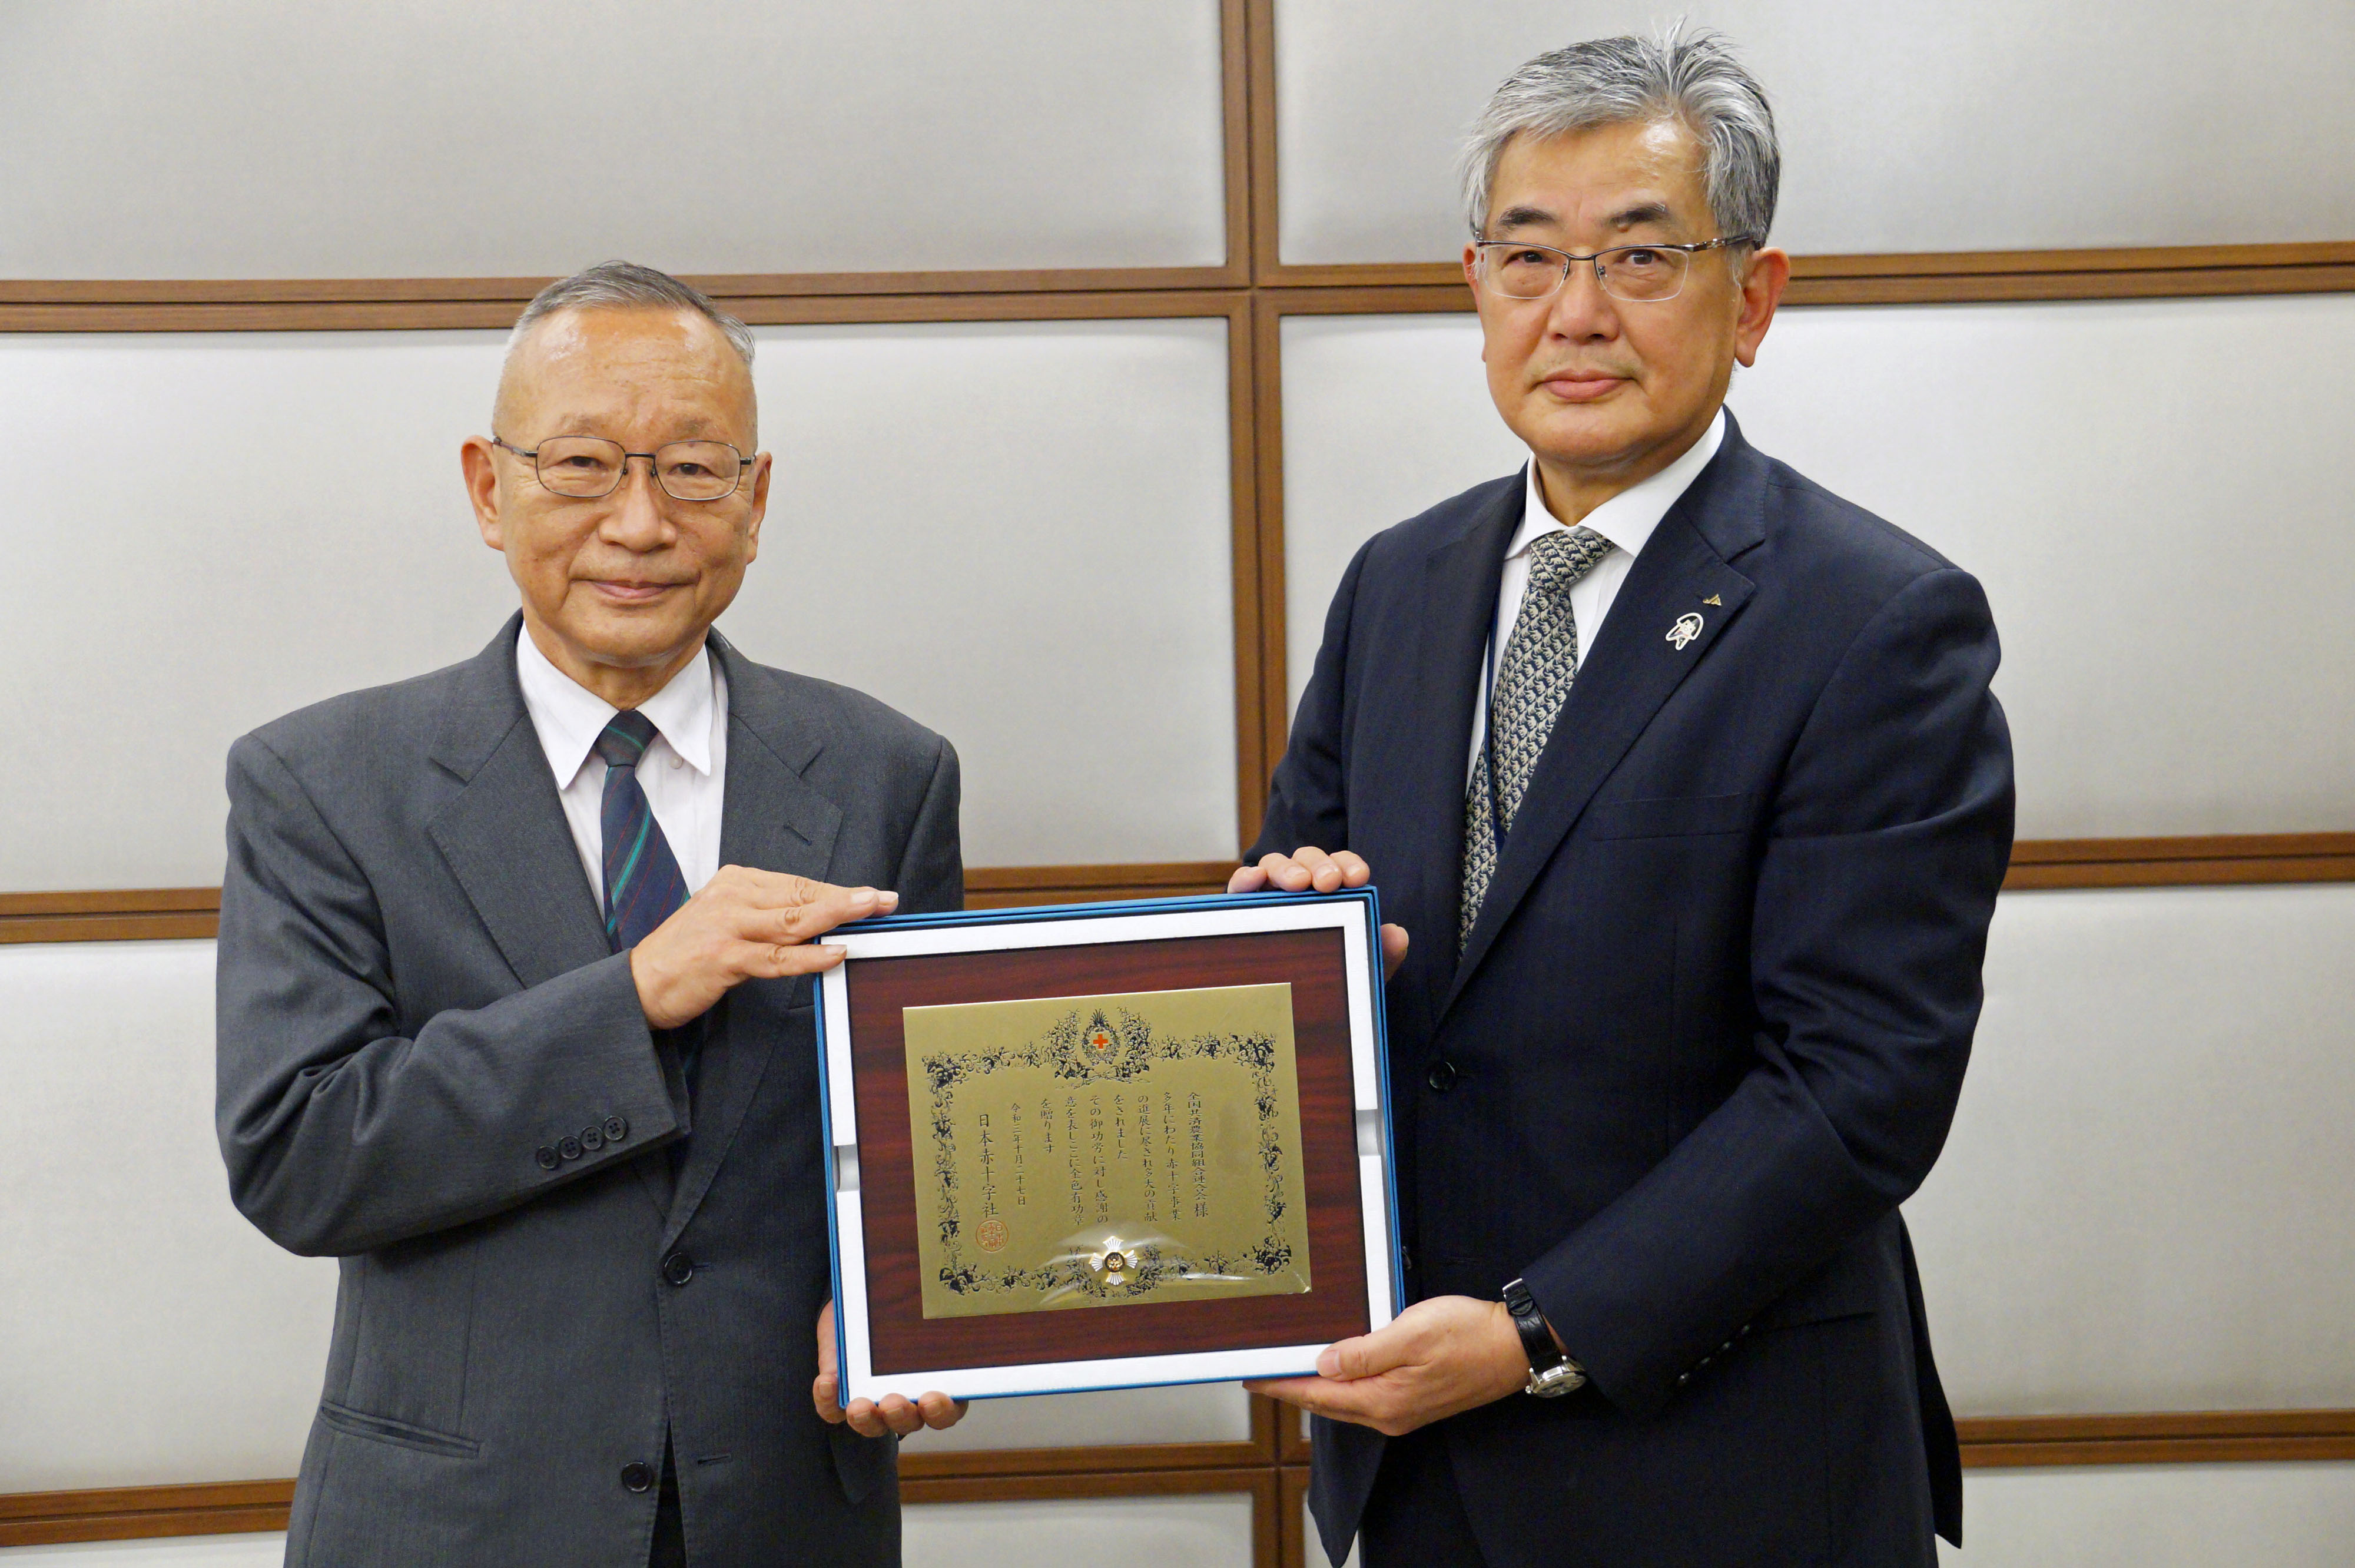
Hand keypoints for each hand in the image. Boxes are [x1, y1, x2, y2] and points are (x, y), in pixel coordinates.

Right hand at [630, 868, 896, 1028]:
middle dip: (847, 898)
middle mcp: (732, 897)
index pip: (797, 884)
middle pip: (801, 896)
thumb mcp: (726, 920)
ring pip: (793, 920)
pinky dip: (809, 956)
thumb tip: (818, 920)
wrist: (639, 983)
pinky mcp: (724, 957)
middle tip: (884, 899)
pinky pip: (776, 957)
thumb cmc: (686, 954)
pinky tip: (836, 952)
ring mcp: (727, 926)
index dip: (836, 891)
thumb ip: (766, 916)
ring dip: (837, 915)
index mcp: (734, 882)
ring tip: (870, 912)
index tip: (869, 894)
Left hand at [812, 1300, 966, 1436]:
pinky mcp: (840, 1400)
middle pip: (909, 1422)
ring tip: (857, 1406)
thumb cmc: (892, 1310)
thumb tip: (943, 1298)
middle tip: (892, 1402)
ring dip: (866, 1419)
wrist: (857, 1303)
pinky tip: (827, 1383)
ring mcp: (873, 1404)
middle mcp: (906, 1401)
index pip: (948, 1410)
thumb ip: (919, 1316)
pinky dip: (828, 1401)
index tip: (932, 1399)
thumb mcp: (909, 1309)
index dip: (943, 1411)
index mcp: (936, 1383)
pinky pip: (833, 1411)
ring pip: (873, 1426)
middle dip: (901, 1415)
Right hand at [1229, 846, 1408, 979]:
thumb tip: (1397, 934)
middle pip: (1307, 859)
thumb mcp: (1358, 972)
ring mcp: (1269, 894)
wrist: (1291, 1015)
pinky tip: (1255, 879)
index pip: (1340, 866)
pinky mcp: (1241, 907)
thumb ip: (1382, 954)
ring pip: (1275, 864)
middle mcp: (1299, 888)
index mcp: (1330, 893)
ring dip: (1286, 868)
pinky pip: (1240, 884)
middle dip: (1319, 865)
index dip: (1349, 864)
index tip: (1359, 878)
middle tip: (1328, 883)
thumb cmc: (1326, 982)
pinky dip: (1246, 876)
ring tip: (1297, 884)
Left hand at [1244, 1295, 1530, 1436]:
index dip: (1281, 1385)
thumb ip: (1363, 1353)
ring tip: (1288, 1371)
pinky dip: (1341, 1386)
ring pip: (1344, 1402)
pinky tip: (1335, 1371)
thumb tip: (1323, 1365)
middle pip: (1326, 1403)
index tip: (1251, 1377)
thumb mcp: (1411, 1334)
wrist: (1513, 1347)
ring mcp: (1402, 1411)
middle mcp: (1388, 1415)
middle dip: (1291, 1389)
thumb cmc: (1467, 1335)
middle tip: (1260, 1374)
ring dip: (1315, 1388)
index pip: (1316, 1394)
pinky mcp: (1413, 1401)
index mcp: (1382, 1401)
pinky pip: (1364, 1398)